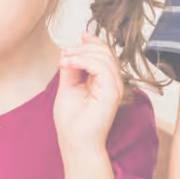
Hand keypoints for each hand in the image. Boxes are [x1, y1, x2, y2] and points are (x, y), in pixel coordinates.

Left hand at [53, 32, 123, 155]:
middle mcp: (112, 82)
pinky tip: (69, 63)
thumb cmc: (71, 121)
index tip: (80, 36)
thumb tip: (67, 51)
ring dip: (82, 52)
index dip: (93, 42)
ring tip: (64, 58)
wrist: (75, 142)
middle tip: (66, 51)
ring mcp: (114, 87)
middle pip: (106, 52)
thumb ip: (70, 69)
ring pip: (105, 57)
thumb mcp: (67, 87)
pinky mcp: (111, 93)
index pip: (104, 54)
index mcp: (104, 80)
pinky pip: (102, 67)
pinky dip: (84, 61)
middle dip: (85, 46)